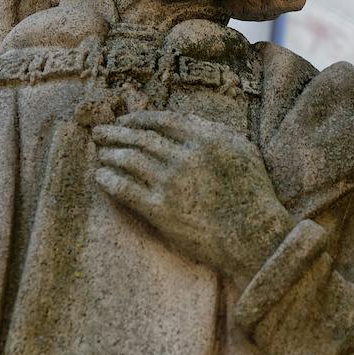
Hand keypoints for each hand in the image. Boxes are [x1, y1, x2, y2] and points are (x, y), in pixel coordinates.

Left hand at [92, 110, 292, 287]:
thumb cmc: (253, 193)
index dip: (138, 118)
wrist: (252, 236)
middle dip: (116, 132)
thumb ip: (216, 132)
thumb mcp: (243, 151)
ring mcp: (171, 183)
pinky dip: (109, 180)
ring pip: (129, 160)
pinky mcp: (160, 210)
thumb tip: (190, 122)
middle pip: (140, 137)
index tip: (125, 120)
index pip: (162, 120)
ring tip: (100, 154)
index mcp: (205, 138)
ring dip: (110, 154)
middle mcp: (185, 156)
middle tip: (100, 132)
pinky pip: (125, 189)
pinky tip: (101, 177)